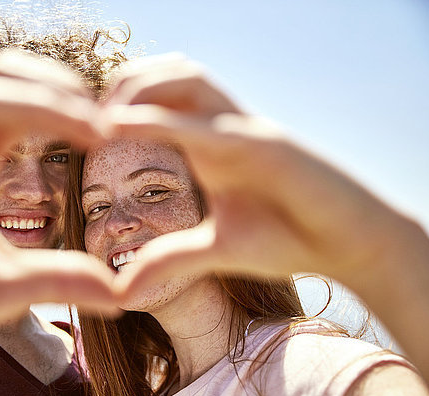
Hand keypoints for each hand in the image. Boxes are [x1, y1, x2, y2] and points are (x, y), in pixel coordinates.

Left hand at [106, 54, 405, 300]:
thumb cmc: (288, 238)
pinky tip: (122, 125)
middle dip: (123, 83)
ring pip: (189, 79)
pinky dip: (163, 120)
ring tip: (101, 118)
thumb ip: (171, 259)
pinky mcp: (270, 147)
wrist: (349, 244)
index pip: (162, 101)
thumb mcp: (217, 251)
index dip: (118, 105)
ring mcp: (249, 131)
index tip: (79, 128)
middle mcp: (227, 127)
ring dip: (139, 88)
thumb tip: (122, 289)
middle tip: (83, 114)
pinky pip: (209, 124)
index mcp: (211, 144)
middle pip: (170, 73)